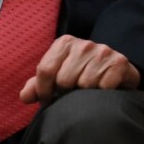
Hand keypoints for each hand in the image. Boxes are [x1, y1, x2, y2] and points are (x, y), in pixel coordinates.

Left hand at [20, 35, 139, 103]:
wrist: (117, 71)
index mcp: (64, 43)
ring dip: (85, 95)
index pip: (45, 70)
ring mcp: (103, 51)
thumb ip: (37, 85)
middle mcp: (83, 44)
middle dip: (65, 93)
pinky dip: (102, 94)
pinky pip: (104, 87)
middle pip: (64, 80)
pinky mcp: (119, 62)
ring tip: (88, 92)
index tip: (48, 100)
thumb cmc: (81, 74)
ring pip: (84, 85)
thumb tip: (25, 97)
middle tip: (71, 95)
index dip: (44, 91)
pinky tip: (103, 91)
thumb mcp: (57, 76)